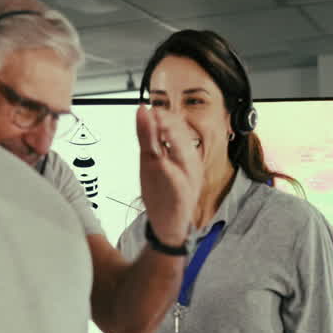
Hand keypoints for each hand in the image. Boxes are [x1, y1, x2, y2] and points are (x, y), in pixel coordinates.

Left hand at [136, 105, 200, 244]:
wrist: (169, 224)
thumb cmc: (164, 193)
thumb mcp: (152, 161)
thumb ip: (148, 138)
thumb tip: (143, 110)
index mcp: (185, 155)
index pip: (178, 128)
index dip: (165, 116)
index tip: (150, 109)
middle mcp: (189, 164)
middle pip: (182, 137)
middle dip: (167, 123)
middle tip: (153, 114)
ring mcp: (187, 177)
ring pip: (182, 153)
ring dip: (171, 138)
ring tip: (159, 127)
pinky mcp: (180, 192)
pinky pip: (177, 177)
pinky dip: (169, 167)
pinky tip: (161, 160)